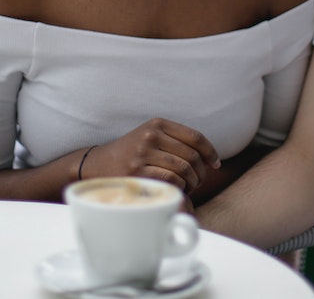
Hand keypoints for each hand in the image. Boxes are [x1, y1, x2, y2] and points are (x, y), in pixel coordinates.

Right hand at [83, 118, 220, 192]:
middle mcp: (151, 135)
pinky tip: (176, 189)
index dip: (210, 152)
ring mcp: (144, 153)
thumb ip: (175, 141)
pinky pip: (172, 179)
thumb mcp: (151, 137)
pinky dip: (179, 187)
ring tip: (188, 187)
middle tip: (198, 181)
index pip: (195, 136)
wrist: (97, 165)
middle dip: (201, 172)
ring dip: (192, 182)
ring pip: (184, 168)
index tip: (215, 164)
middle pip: (192, 155)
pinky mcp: (138, 171)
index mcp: (158, 123)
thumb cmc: (131, 154)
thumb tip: (209, 157)